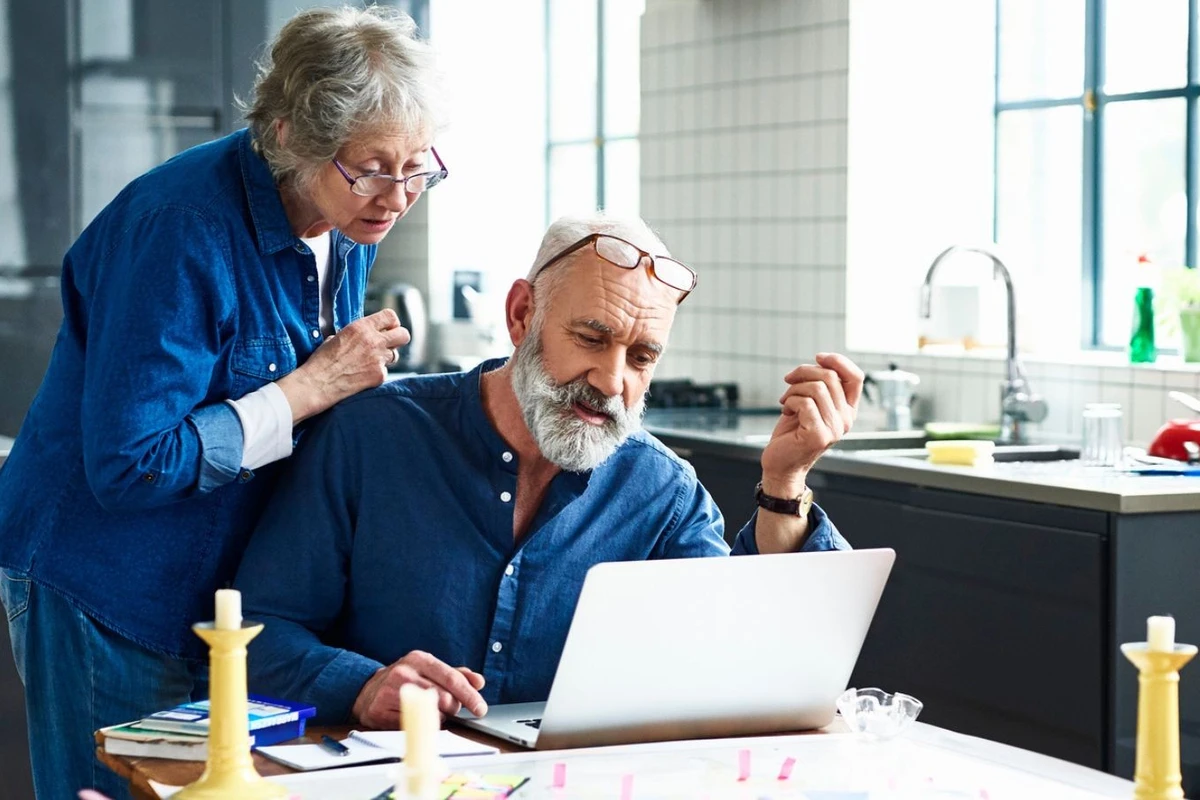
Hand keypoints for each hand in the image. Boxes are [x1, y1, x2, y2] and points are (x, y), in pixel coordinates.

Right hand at [277, 309, 410, 422]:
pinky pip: (385, 371)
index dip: (391, 322)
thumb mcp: (338, 336)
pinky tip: (362, 376)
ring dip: (386, 358)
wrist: (317, 383)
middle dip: (399, 339)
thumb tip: (366, 335)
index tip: (388, 328)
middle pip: (403, 335)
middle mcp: (374, 341)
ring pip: (395, 355)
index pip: (390, 316)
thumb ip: (357, 334)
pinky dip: (376, 374)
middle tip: (390, 344)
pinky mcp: (379, 375)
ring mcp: (378, 359)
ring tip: (369, 362)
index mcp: (362, 327)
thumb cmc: (322, 360)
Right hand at [351, 650, 486, 729]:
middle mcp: (404, 671)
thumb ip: (456, 675)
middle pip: (444, 697)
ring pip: (429, 712)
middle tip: (450, 709)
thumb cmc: (405, 680)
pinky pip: (411, 724)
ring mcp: (390, 690)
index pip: (452, 678)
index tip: (480, 708)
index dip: (469, 695)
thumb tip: (479, 682)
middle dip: (453, 708)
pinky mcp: (379, 710)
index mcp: (420, 659)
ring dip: (437, 717)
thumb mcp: (430, 671)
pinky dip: (418, 724)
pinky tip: (412, 716)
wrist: (367, 690)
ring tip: (430, 711)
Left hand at [760, 353, 863, 495]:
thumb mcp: (810, 403)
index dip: (838, 361)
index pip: (856, 377)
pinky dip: (789, 401)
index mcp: (847, 410)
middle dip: (804, 372)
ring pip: (816, 388)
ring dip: (794, 389)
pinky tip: (786, 410)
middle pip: (830, 377)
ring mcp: (834, 429)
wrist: (780, 464)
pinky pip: (804, 403)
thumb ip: (821, 386)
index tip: (818, 357)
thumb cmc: (792, 432)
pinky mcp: (818, 435)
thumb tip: (821, 361)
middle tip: (789, 381)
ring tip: (786, 400)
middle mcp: (846, 420)